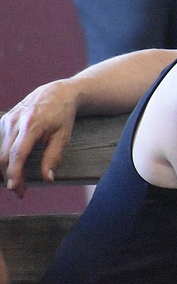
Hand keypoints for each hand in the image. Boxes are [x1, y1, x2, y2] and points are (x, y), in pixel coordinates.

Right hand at [0, 79, 79, 197]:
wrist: (58, 92)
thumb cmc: (63, 114)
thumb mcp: (63, 136)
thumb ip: (53, 157)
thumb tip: (48, 178)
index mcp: (31, 125)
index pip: (17, 154)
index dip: (14, 173)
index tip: (15, 188)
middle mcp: (15, 121)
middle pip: (5, 155)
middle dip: (10, 176)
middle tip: (20, 191)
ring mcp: (8, 119)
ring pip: (1, 150)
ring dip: (7, 168)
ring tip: (19, 180)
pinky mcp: (5, 119)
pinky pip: (1, 141)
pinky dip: (6, 155)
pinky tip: (14, 165)